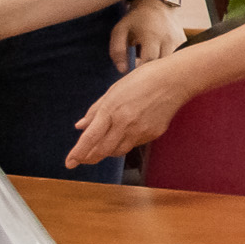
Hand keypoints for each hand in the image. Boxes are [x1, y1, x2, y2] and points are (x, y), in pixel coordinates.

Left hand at [66, 54, 201, 168]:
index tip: (70, 163)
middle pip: (103, 150)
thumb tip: (80, 126)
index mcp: (112, 110)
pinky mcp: (153, 134)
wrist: (174, 80)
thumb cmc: (142, 80)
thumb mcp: (113, 91)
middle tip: (82, 159)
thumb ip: (95, 110)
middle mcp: (125, 124)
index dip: (78, 153)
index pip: (90, 138)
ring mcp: (141, 131)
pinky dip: (125, 142)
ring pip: (118, 150)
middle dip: (90, 157)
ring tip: (102, 147)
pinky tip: (126, 132)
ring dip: (107, 151)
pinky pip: (134, 143)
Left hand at [111, 0, 181, 70]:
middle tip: (142, 74)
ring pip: (171, 63)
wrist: (156, 4)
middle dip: (152, 72)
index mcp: (151, 36)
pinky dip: (169, 62)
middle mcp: (167, 38)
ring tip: (151, 68)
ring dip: (160, 68)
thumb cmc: (134, 20)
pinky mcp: (183, 41)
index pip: (149, 60)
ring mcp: (178, 40)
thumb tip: (122, 70)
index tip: (133, 74)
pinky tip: (160, 60)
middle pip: (162, 64)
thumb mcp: (120, 31)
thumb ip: (117, 51)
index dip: (141, 70)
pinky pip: (177, 58)